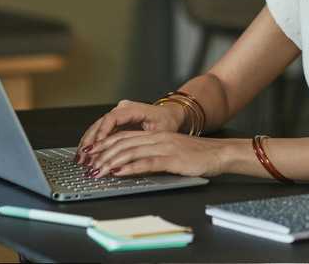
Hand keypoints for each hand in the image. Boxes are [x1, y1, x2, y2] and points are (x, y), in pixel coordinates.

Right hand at [75, 100, 184, 164]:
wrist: (170, 115)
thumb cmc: (167, 121)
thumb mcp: (160, 132)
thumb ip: (144, 141)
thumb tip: (129, 154)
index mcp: (134, 108)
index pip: (112, 118)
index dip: (103, 132)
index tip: (97, 145)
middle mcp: (122, 109)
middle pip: (100, 123)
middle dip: (90, 141)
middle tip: (84, 157)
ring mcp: (117, 114)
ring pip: (97, 128)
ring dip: (88, 144)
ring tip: (81, 159)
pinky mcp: (115, 122)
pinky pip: (100, 132)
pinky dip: (92, 144)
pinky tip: (85, 155)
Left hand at [84, 130, 226, 177]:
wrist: (221, 153)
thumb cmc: (198, 155)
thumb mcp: (172, 150)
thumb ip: (152, 153)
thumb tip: (129, 163)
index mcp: (157, 135)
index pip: (123, 137)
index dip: (103, 144)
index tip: (89, 153)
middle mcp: (158, 138)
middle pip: (123, 143)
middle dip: (102, 154)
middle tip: (87, 165)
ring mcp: (165, 148)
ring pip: (131, 152)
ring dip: (111, 162)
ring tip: (97, 171)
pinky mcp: (173, 159)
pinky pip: (147, 163)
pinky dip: (130, 168)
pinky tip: (119, 173)